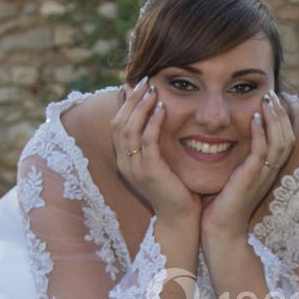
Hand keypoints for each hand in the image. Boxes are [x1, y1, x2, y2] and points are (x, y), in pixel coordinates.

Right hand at [110, 77, 200, 226]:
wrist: (181, 219)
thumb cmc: (176, 189)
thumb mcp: (161, 163)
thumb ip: (156, 142)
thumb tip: (160, 116)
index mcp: (124, 160)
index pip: (117, 124)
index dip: (126, 102)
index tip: (138, 84)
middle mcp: (124, 163)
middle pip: (118, 122)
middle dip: (132, 99)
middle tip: (145, 80)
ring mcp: (134, 168)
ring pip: (129, 129)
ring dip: (141, 106)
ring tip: (153, 90)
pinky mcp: (149, 171)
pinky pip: (146, 141)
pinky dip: (153, 122)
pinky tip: (162, 109)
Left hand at [201, 90, 294, 242]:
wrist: (220, 230)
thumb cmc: (222, 204)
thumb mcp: (234, 175)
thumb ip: (238, 157)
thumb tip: (228, 136)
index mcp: (268, 170)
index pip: (284, 139)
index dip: (281, 118)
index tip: (271, 100)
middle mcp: (270, 172)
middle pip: (287, 137)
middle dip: (281, 113)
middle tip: (272, 93)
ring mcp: (263, 176)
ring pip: (279, 142)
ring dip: (274, 118)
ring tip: (266, 100)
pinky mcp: (251, 179)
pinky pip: (262, 152)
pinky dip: (261, 134)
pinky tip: (255, 119)